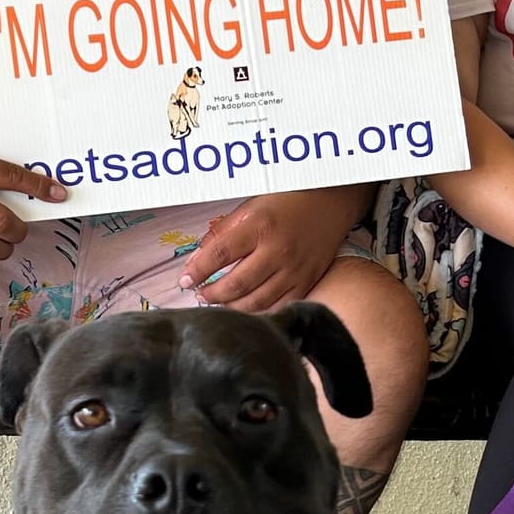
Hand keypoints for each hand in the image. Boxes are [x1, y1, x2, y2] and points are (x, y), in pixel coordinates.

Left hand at [179, 189, 356, 312]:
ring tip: (217, 302)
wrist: (329, 204)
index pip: (220, 254)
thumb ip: (222, 233)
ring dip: (231, 307)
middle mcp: (278, 251)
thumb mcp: (250, 207)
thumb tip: (196, 261)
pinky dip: (257, 311)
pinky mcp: (307, 282)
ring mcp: (294, 270)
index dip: (198, 271)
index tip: (184, 280)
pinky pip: (278, 306)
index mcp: (260, 226)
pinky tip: (244, 308)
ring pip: (256, 301)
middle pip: (236, 284)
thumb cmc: (285, 202)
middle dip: (211, 294)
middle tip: (199, 294)